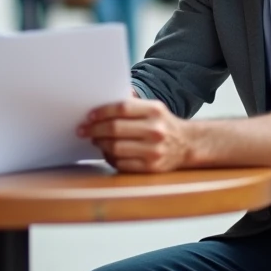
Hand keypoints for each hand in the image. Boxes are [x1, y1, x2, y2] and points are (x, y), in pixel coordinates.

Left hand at [77, 99, 194, 172]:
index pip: (121, 108)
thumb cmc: (162, 124)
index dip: (102, 112)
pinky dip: (110, 158)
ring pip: (116, 148)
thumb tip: (101, 102)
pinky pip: (122, 164)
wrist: (187, 144)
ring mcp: (154, 150)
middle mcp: (155, 130)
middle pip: (115, 129)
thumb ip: (131, 104)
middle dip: (94, 129)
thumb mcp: (153, 108)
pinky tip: (107, 153)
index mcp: (154, 110)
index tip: (89, 116)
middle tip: (83, 130)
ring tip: (95, 140)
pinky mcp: (151, 168)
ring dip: (100, 144)